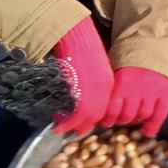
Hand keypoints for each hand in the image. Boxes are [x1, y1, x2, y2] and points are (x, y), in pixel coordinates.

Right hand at [51, 17, 115, 136]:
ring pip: (86, 117)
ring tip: (61, 130)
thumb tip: (81, 94)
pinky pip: (76, 112)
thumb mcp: (93, 68)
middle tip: (73, 132)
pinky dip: (66, 121)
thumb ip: (91, 83)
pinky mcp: (82, 89)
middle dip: (83, 126)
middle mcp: (104, 89)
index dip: (93, 118)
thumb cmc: (82, 48)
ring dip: (72, 126)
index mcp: (109, 83)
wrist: (77, 35)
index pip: (104, 108)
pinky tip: (57, 123)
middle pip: (97, 115)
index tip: (84, 125)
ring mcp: (94, 90)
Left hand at [101, 67, 167, 136]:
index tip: (105, 122)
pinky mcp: (165, 92)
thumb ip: (108, 88)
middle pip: (127, 114)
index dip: (108, 119)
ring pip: (143, 115)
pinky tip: (148, 132)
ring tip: (131, 119)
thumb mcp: (113, 70)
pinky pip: (160, 113)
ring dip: (135, 120)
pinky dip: (154, 125)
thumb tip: (95, 109)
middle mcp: (138, 87)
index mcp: (122, 81)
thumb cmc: (126, 62)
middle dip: (121, 120)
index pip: (112, 109)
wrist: (150, 47)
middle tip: (118, 120)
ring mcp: (153, 90)